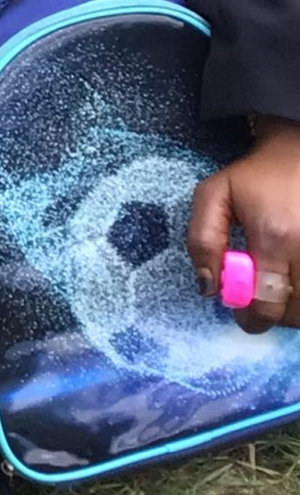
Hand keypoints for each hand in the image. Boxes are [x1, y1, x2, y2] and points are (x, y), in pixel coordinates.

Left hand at [187, 120, 299, 330]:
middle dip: (272, 314)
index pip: (266, 304)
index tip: (240, 312)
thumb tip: (209, 287)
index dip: (249, 318)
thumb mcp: (214, 195)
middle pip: (293, 314)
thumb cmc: (256, 176)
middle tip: (259, 298)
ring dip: (292, 308)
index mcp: (275, 236)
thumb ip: (203, 240)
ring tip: (277, 286)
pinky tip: (293, 279)